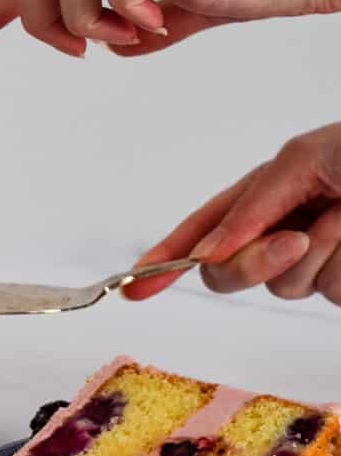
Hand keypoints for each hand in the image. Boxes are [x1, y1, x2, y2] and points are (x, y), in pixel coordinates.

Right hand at [124, 123, 340, 303]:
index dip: (164, 260)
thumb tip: (206, 252)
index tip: (134, 285)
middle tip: (296, 240)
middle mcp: (276, 231)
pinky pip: (330, 295)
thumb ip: (249, 208)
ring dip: (321, 254)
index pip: (199, 233)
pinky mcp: (340, 281)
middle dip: (253, 262)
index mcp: (258, 198)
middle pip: (228, 272)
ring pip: (285, 287)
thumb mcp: (300, 160)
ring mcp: (308, 261)